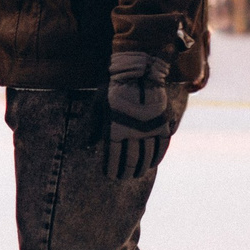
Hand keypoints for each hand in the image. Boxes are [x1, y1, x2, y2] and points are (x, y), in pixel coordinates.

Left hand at [104, 50, 174, 179]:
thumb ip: (94, 126)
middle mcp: (132, 132)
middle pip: (130, 160)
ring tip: (137, 173)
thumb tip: (88, 146)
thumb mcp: (98, 105)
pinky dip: (157, 157)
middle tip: (123, 177)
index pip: (113, 157)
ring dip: (141, 168)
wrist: (138, 73)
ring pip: (146, 157)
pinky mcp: (162, 124)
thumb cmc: (113, 88)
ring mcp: (149, 129)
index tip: (110, 175)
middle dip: (126, 172)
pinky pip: (161, 147)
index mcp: (115, 129)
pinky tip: (152, 163)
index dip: (111, 169)